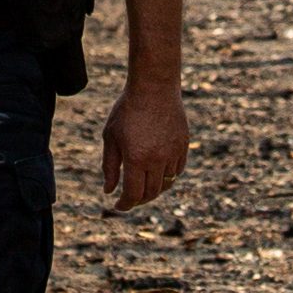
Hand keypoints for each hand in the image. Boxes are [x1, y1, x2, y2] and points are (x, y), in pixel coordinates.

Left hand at [99, 72, 188, 208]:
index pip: (133, 194)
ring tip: (143, 187)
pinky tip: (158, 173)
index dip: (125, 204)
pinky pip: (177, 170)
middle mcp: (157, 159)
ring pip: (166, 183)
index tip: (119, 205)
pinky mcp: (183, 146)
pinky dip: (168, 177)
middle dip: (139, 200)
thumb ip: (109, 166)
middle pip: (151, 192)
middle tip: (130, 198)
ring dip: (154, 190)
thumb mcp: (111, 137)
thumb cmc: (127, 110)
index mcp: (136, 158)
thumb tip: (109, 191)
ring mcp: (172, 153)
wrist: (154, 87)